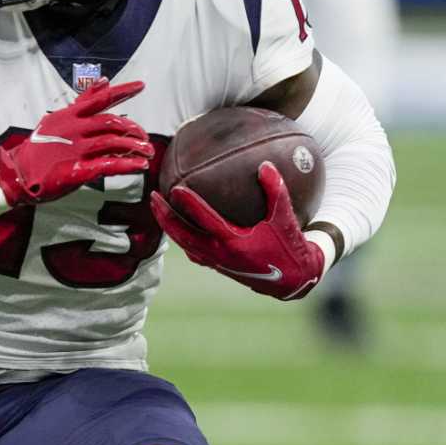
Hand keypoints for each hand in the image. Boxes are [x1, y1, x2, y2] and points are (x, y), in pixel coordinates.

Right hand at [0, 80, 153, 207]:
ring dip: (134, 147)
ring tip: (148, 152)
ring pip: (113, 143)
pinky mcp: (76, 171)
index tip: (142, 86)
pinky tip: (140, 166)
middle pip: (111, 122)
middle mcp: (74, 130)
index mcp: (69, 116)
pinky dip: (127, 165)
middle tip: (144, 137)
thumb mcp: (57, 119)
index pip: (99, 98)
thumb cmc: (39, 148)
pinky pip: (108, 165)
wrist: (17, 174)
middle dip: (133, 128)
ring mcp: (75, 150)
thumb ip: (82, 101)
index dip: (123, 91)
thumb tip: (104, 80)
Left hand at [151, 161, 325, 299]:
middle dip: (164, 216)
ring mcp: (216, 262)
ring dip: (169, 227)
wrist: (293, 280)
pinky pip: (193, 251)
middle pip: (182, 235)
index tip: (175, 188)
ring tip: (158, 210)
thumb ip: (276, 190)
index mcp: (233, 242)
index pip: (204, 220)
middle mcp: (219, 254)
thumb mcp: (286, 218)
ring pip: (184, 244)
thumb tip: (265, 164)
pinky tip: (179, 227)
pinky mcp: (218, 267)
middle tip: (152, 197)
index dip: (189, 204)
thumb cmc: (290, 246)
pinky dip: (183, 238)